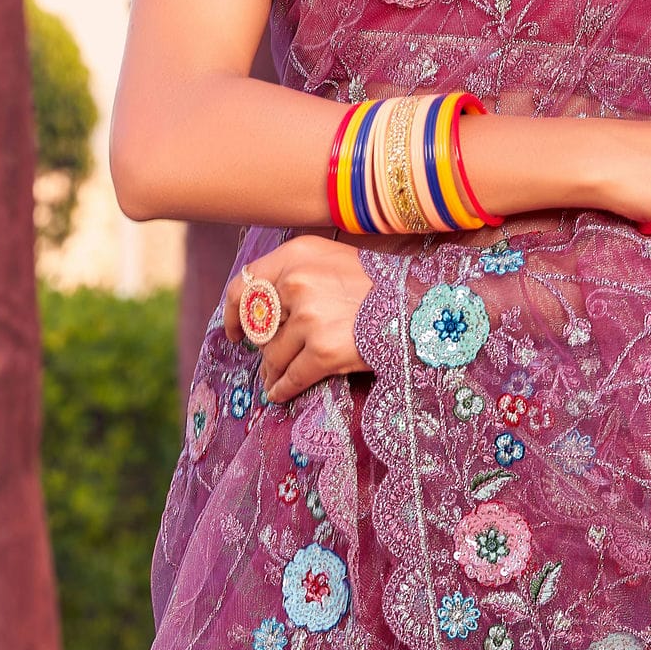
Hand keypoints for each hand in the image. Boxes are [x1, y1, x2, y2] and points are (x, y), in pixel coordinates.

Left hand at [222, 235, 373, 402]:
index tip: (234, 331)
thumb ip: (295, 276)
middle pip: (259, 326)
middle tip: (269, 358)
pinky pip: (290, 378)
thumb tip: (259, 312)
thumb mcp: (332, 261)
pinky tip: (281, 393)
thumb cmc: (376, 284)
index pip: (244, 285)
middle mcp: (297, 282)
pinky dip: (282, 389)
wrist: (417, 307)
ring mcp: (309, 318)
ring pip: (272, 355)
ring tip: (278, 378)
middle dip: (262, 346)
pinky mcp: (322, 351)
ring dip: (273, 370)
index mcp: (297, 255)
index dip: (232, 313)